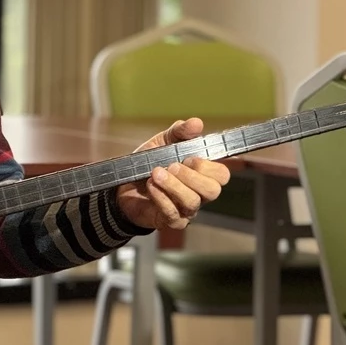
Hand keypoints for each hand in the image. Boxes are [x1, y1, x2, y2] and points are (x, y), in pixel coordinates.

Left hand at [115, 118, 230, 231]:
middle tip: (172, 166)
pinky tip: (150, 186)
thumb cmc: (149, 164)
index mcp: (202, 174)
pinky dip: (161, 197)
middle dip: (192, 176)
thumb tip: (196, 123)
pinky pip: (173, 214)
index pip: (222, 175)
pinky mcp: (171, 221)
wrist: (123, 186)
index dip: (207, 166)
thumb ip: (179, 132)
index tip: (188, 157)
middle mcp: (199, 194)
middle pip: (213, 190)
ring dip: (173, 185)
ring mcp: (186, 209)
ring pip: (192, 202)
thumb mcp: (162, 142)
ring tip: (155, 173)